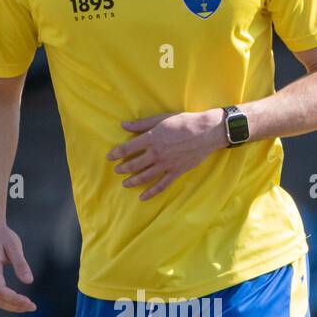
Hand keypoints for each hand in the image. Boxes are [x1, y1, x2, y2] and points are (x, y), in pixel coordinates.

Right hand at [0, 222, 35, 311]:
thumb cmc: (3, 236)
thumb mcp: (14, 246)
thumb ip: (21, 264)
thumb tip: (29, 281)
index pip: (0, 290)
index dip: (15, 299)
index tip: (30, 302)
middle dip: (15, 306)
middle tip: (33, 307)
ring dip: (12, 306)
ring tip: (28, 306)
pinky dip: (8, 301)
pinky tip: (20, 301)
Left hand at [106, 108, 226, 199]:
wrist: (206, 132)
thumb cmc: (184, 122)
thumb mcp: (161, 119)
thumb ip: (142, 124)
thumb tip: (124, 125)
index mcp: (151, 139)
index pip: (127, 148)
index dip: (116, 153)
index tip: (110, 157)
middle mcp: (156, 154)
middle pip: (134, 164)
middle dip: (123, 168)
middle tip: (117, 171)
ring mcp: (166, 165)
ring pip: (145, 176)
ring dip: (133, 181)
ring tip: (125, 184)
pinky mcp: (176, 172)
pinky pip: (161, 185)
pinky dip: (151, 192)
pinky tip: (143, 197)